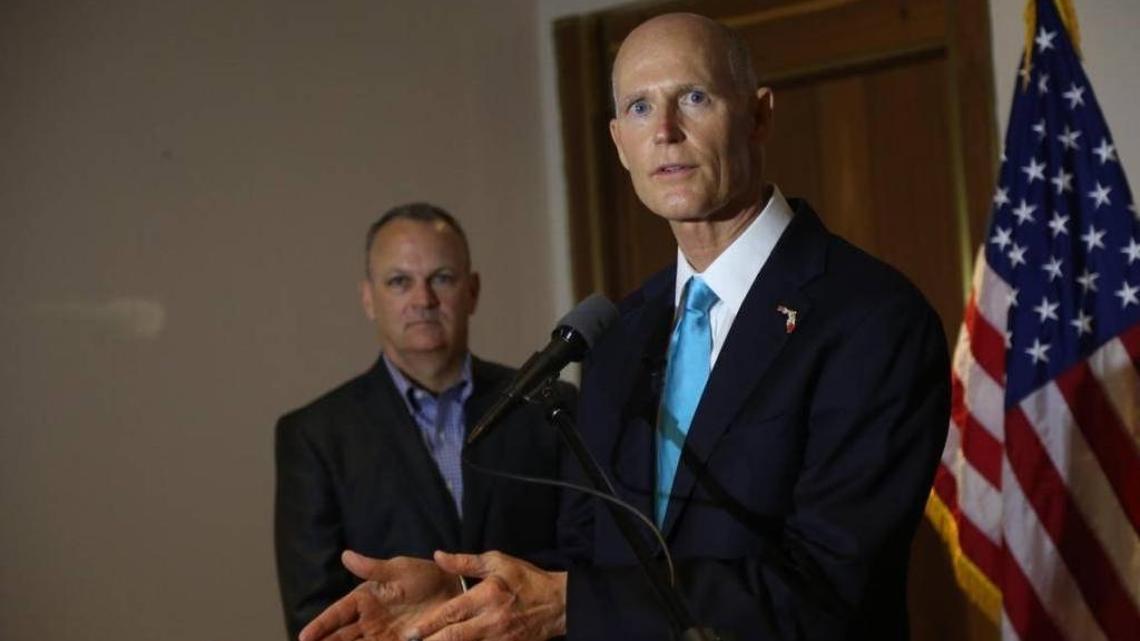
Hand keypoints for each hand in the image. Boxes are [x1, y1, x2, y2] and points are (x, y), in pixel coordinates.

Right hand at [298, 551, 460, 640]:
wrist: (454, 590)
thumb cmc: (424, 575)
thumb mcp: (398, 569)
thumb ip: (372, 568)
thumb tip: (346, 556)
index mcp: (364, 599)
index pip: (336, 614)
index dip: (320, 626)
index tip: (304, 637)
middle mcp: (368, 620)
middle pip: (340, 637)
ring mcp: (382, 635)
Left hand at [403, 550, 566, 640]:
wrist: (558, 604)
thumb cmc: (525, 580)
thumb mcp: (497, 562)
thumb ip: (465, 562)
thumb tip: (438, 556)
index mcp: (487, 596)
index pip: (452, 613)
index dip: (429, 625)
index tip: (410, 633)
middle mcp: (491, 621)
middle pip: (455, 638)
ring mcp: (499, 640)